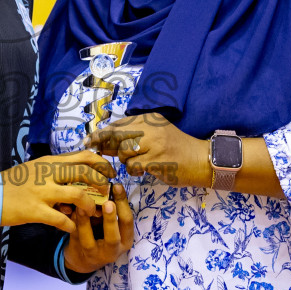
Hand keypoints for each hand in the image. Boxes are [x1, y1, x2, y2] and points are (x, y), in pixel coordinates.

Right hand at [0, 150, 116, 233]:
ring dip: (89, 207)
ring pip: (77, 196)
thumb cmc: (15, 182)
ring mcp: (42, 192)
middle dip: (101, 184)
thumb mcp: (36, 168)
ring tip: (91, 213)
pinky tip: (71, 228)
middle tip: (107, 194)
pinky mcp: (35, 211)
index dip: (101, 164)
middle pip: (85, 173)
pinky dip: (70, 225)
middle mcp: (48, 174)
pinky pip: (61, 220)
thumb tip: (80, 170)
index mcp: (50, 162)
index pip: (83, 156)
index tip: (109, 173)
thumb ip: (56, 168)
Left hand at [63, 183, 133, 273]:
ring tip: (82, 206)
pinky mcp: (78, 252)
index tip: (117, 186)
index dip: (123, 203)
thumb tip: (106, 186)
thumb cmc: (101, 235)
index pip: (127, 221)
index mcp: (125, 240)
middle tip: (107, 203)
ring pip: (89, 239)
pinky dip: (72, 222)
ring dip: (85, 221)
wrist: (82, 259)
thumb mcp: (109, 226)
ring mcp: (94, 254)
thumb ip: (109, 211)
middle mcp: (112, 251)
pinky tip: (70, 210)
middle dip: (110, 219)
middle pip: (113, 236)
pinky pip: (74, 236)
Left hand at [86, 113, 211, 187]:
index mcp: (150, 119)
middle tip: (95, 151)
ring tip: (136, 163)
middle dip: (103, 143)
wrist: (201, 160)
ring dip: (124, 160)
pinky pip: (133, 165)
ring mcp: (155, 143)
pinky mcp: (157, 159)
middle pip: (117, 134)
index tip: (89, 140)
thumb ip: (132, 136)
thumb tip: (103, 142)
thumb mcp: (156, 135)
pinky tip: (142, 170)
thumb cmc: (176, 150)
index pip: (119, 123)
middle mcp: (151, 127)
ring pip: (124, 151)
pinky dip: (134, 170)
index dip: (102, 132)